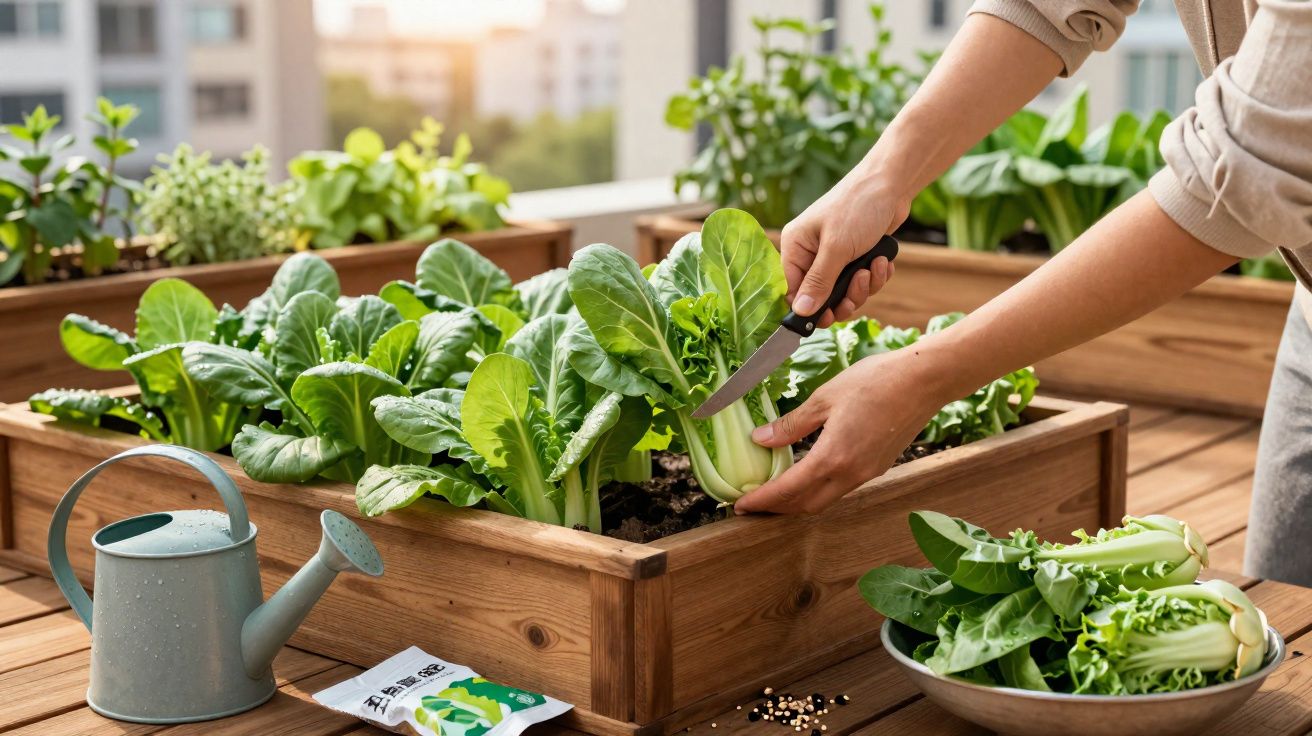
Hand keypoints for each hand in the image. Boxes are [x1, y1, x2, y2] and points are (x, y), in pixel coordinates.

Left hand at [734, 348, 946, 514]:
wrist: (924, 381)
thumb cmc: (876, 381)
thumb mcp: (824, 397)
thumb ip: (792, 424)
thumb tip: (760, 439)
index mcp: (834, 457)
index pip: (788, 490)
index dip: (762, 500)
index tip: (740, 505)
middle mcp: (851, 474)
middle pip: (806, 505)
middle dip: (776, 508)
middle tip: (752, 502)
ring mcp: (867, 473)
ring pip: (824, 500)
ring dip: (797, 501)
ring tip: (774, 492)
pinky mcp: (877, 467)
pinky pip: (840, 488)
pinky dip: (817, 489)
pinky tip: (806, 475)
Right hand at [782, 179, 907, 326]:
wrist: (893, 184)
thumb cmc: (858, 207)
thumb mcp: (837, 249)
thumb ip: (819, 283)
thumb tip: (801, 312)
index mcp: (795, 246)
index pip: (791, 289)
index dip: (808, 308)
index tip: (827, 318)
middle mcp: (811, 252)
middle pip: (820, 296)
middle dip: (843, 298)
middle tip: (857, 291)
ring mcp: (834, 255)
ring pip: (843, 292)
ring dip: (863, 286)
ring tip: (874, 267)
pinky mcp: (855, 256)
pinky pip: (861, 281)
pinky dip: (875, 276)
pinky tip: (882, 261)